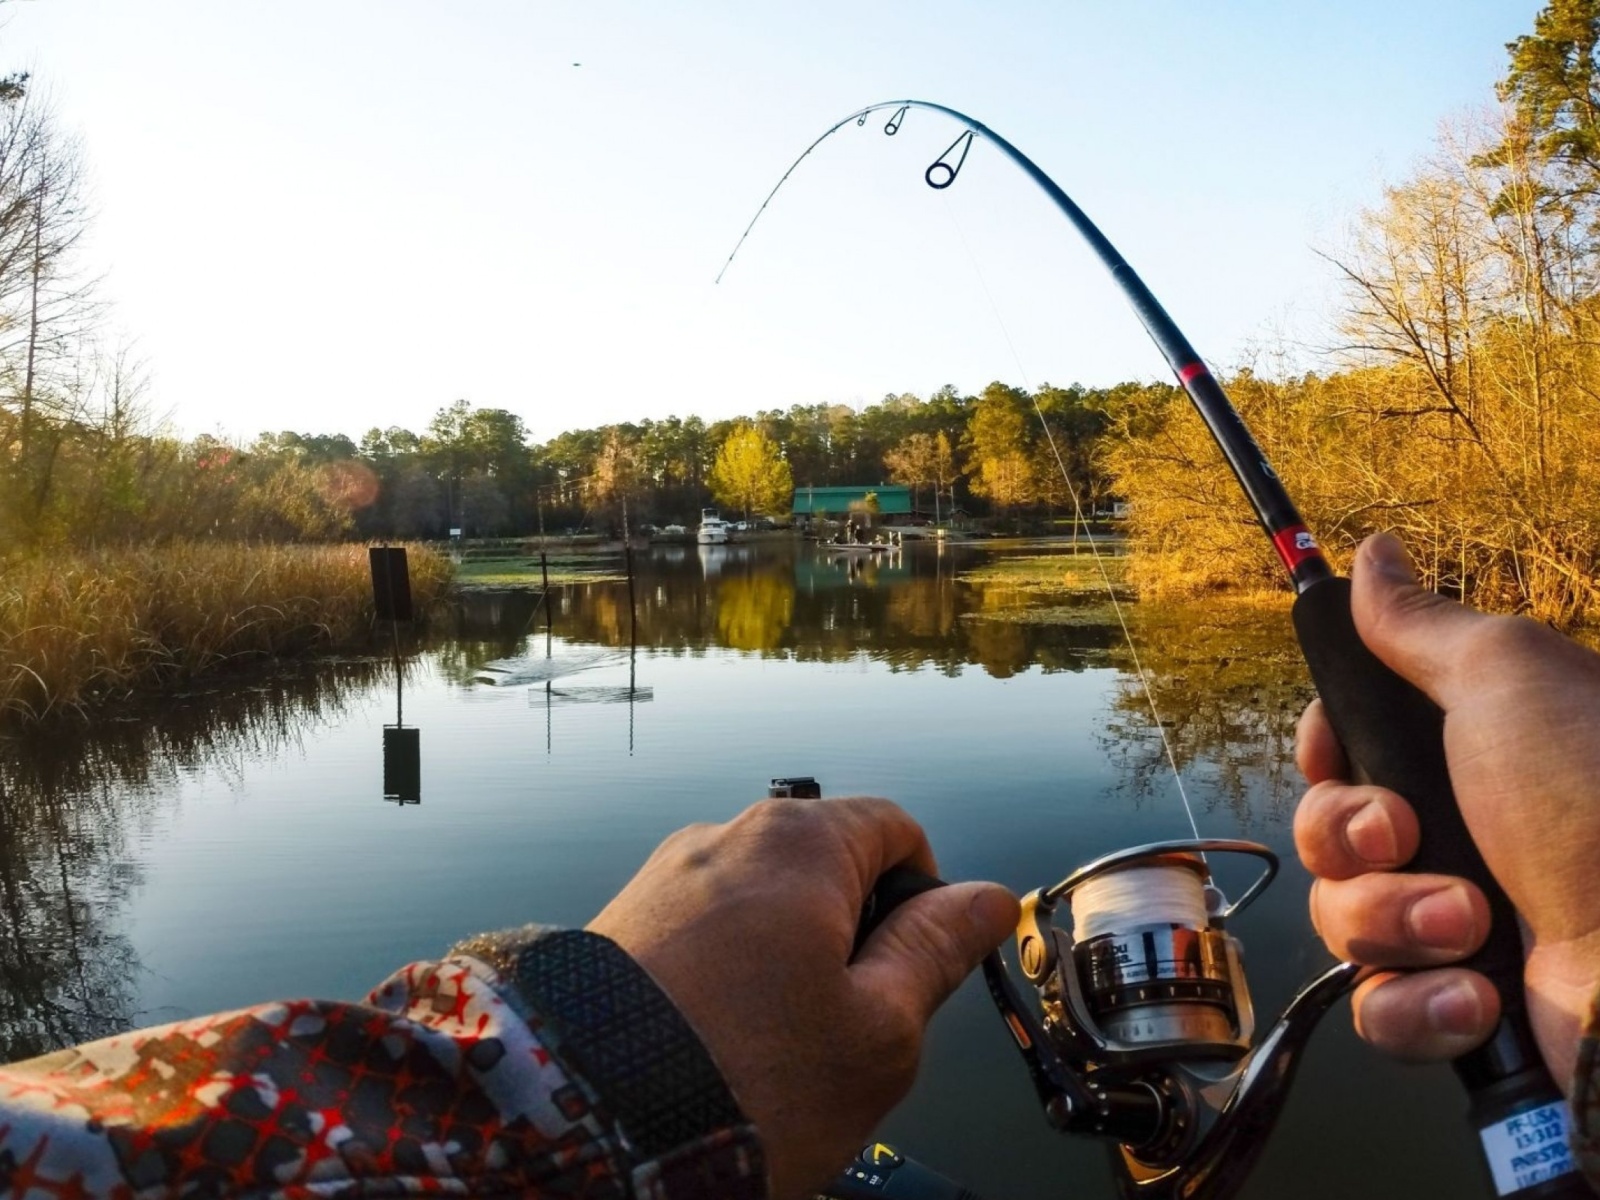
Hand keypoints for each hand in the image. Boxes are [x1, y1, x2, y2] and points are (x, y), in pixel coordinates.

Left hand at [587, 797, 1018, 1199]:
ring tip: (773, 1050)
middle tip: (848, 1027)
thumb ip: (936, 950)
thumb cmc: (750, 1083)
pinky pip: (704, 931)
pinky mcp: (620, 923)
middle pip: (827, 864)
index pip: (896, 828)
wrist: (585, 1130)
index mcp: (800, 842)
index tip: (917, 968)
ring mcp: (663, 877)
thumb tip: (988, 898)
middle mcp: (724, 835)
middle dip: (852, 935)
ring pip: (764, 904)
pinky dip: (729, 977)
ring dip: (788, 961)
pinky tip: (719, 1044)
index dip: (926, 895)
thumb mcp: (879, 1030)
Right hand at [1294, 533, 1599, 1086]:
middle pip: (1324, 828)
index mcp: (1466, 753)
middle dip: (1348, 837)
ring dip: (1391, 920)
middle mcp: (1458, 831)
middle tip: (1406, 835)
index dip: (1322, 751)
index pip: (1342, 744)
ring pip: (1339, 918)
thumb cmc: (1592, 798)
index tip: (1332, 753)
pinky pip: (1375, 1006)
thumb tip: (1373, 550)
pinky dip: (1415, 1004)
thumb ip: (1419, 623)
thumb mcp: (1505, 678)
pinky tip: (1475, 996)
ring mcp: (1455, 923)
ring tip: (1470, 925)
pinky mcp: (1457, 1007)